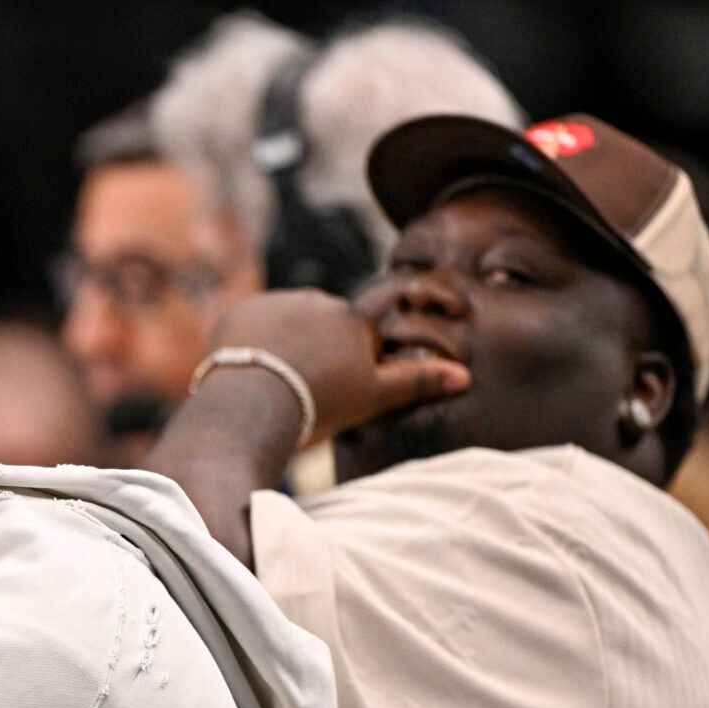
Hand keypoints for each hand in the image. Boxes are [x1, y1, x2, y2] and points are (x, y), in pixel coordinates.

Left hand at [206, 289, 469, 442]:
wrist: (251, 407)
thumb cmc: (317, 407)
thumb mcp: (372, 398)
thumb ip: (417, 382)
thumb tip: (465, 375)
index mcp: (354, 320)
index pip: (364, 333)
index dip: (353, 363)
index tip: (337, 388)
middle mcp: (319, 301)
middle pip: (324, 328)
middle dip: (320, 354)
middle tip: (304, 393)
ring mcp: (278, 303)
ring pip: (289, 326)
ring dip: (287, 348)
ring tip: (276, 386)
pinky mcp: (243, 312)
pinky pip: (253, 327)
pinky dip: (255, 346)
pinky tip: (251, 374)